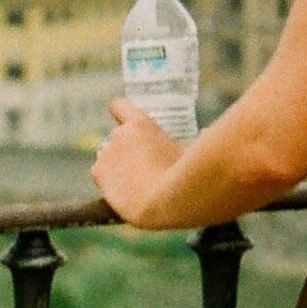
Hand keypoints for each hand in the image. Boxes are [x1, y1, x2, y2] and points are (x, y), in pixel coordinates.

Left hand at [90, 97, 184, 225]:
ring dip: (116, 163)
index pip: (119, 106)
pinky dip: (106, 179)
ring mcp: (106, 153)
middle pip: (116, 136)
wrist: (164, 201)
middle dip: (127, 148)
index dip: (121, 114)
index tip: (128, 125)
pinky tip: (122, 190)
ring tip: (134, 181)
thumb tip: (208, 132)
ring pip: (107, 154)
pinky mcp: (98, 172)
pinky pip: (98, 172)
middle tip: (143, 165)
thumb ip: (193, 138)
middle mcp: (118, 134)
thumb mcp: (190, 151)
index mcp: (139, 124)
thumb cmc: (183, 174)